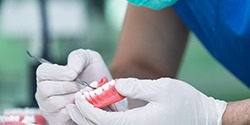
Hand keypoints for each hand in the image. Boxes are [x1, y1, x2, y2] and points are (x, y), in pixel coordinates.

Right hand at [35, 49, 112, 123]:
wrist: (105, 93)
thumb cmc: (93, 75)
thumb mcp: (89, 59)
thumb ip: (78, 57)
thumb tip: (70, 70)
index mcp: (48, 75)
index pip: (42, 72)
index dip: (58, 73)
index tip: (73, 74)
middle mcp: (44, 91)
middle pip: (45, 89)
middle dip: (68, 86)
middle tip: (83, 85)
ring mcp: (49, 107)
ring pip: (54, 103)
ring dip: (74, 97)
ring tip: (86, 94)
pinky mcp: (57, 119)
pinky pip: (62, 116)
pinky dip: (76, 109)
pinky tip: (85, 103)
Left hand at [67, 77, 226, 124]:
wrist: (202, 117)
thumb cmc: (185, 102)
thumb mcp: (162, 88)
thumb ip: (136, 87)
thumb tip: (114, 85)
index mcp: (139, 123)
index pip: (104, 120)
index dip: (88, 110)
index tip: (79, 98)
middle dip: (84, 117)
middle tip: (73, 104)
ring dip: (92, 120)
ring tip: (80, 107)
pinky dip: (105, 120)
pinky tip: (100, 111)